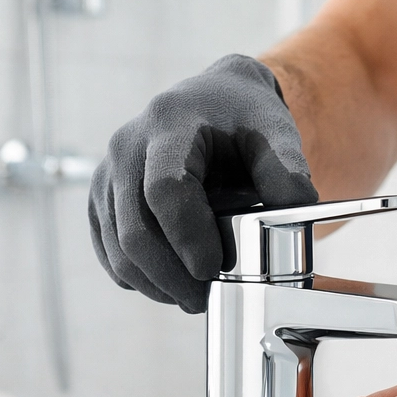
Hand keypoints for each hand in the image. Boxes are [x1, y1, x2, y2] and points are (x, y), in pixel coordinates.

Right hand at [88, 54, 316, 312]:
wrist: (216, 97)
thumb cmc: (246, 117)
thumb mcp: (277, 132)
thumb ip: (288, 173)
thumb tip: (293, 218)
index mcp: (170, 124)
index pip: (165, 189)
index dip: (186, 237)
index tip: (213, 270)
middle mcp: (127, 146)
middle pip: (135, 228)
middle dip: (172, 275)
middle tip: (206, 299)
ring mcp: (109, 173)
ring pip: (118, 247)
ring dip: (155, 283)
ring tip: (194, 297)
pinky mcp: (103, 198)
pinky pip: (109, 249)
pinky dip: (138, 276)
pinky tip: (172, 283)